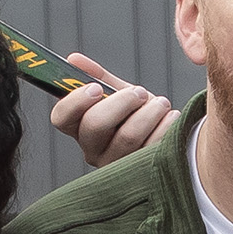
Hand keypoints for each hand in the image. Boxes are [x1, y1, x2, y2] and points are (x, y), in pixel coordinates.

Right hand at [51, 51, 171, 166]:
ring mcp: (115, 165)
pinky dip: (164, 126)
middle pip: (94, 126)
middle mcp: (92, 149)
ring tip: (160, 104)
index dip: (75, 101)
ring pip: (127, 137)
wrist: (170, 133)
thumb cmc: (138, 113)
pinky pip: (151, 148)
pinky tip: (170, 117)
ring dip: (148, 113)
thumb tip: (74, 60)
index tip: (96, 88)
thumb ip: (98, 77)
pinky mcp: (140, 173)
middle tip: (138, 93)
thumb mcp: (118, 93)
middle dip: (120, 103)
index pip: (62, 117)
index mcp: (80, 127)